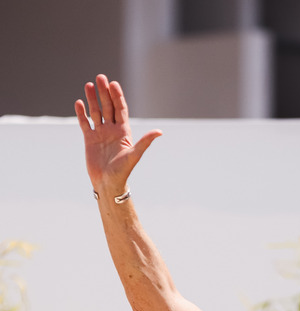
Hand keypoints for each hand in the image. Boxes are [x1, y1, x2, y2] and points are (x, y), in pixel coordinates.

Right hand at [74, 74, 161, 193]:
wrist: (108, 184)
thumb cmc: (122, 171)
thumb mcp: (134, 155)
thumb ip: (145, 142)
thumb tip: (160, 132)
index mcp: (124, 132)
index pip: (120, 109)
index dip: (117, 96)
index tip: (114, 84)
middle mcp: (112, 130)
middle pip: (108, 106)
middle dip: (104, 92)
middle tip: (100, 77)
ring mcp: (100, 134)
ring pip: (96, 112)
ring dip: (92, 98)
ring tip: (88, 84)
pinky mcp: (90, 139)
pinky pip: (85, 123)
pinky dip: (81, 113)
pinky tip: (79, 102)